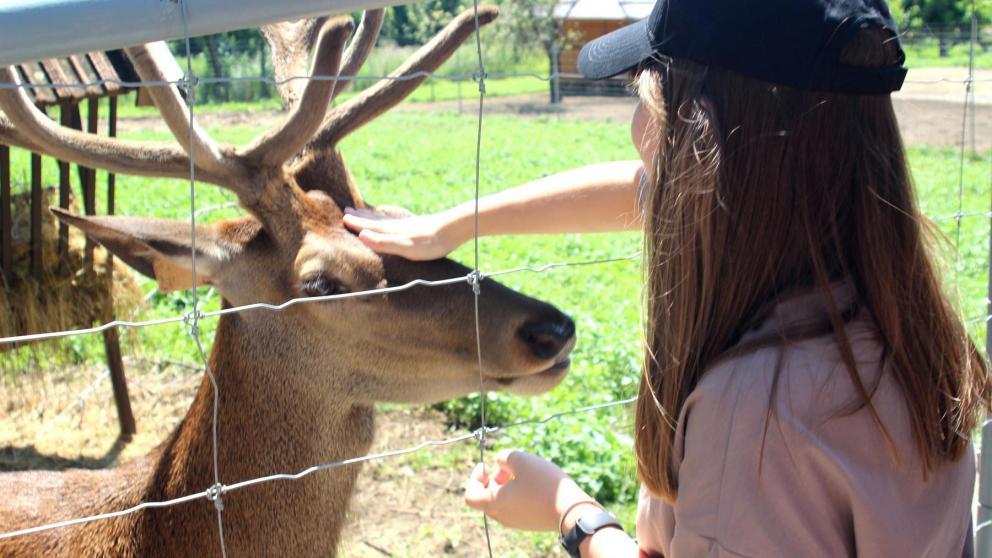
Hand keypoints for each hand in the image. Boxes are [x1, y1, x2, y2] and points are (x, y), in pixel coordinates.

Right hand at [342, 206, 464, 259]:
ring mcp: (409, 225)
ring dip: (373, 217)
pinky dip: (389, 220)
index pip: (370, 227)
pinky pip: (397, 222)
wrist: (454, 229)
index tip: (343, 218)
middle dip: (361, 217)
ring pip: (386, 220)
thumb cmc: (430, 242)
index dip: (357, 223)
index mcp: (393, 231)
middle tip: (347, 210)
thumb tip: (362, 236)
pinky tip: (393, 221)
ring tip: (364, 212)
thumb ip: (385, 242)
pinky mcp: (419, 227)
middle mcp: (399, 226)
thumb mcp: (406, 247)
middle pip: (376, 221)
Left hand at [464, 450, 598, 532]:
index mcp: (493, 503)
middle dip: (493, 478)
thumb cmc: (543, 484)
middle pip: (486, 497)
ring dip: (506, 484)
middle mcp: (501, 516)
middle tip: (507, 466)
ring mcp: (516, 522)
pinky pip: (516, 506)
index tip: (486, 465)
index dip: (474, 478)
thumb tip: (500, 461)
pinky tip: (534, 482)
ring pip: (502, 501)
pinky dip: (518, 493)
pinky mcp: (530, 522)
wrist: (571, 510)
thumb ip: (504, 456)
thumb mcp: (521, 459)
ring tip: (523, 471)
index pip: (470, 495)